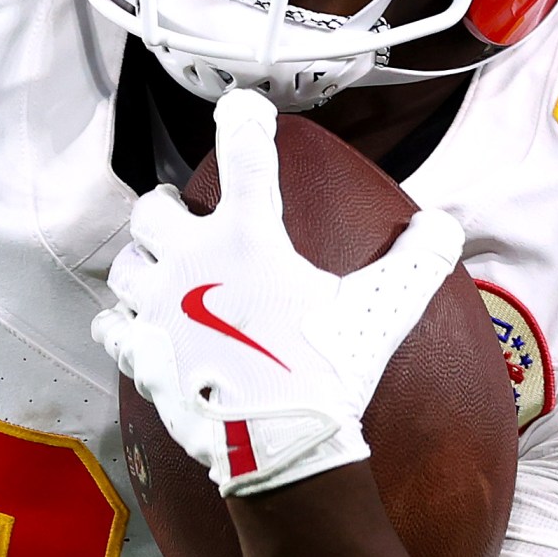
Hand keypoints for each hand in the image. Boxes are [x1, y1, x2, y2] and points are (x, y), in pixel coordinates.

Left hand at [92, 89, 464, 494]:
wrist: (278, 448)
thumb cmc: (328, 372)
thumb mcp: (383, 309)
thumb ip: (418, 260)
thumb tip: (444, 225)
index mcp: (247, 237)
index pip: (243, 153)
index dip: (243, 119)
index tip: (243, 108)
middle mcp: (191, 262)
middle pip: (153, 209)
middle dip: (167, 206)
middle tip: (183, 213)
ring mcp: (158, 309)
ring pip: (126, 266)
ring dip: (143, 263)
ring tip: (161, 271)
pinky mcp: (141, 354)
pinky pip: (113, 327)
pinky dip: (121, 324)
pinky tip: (133, 327)